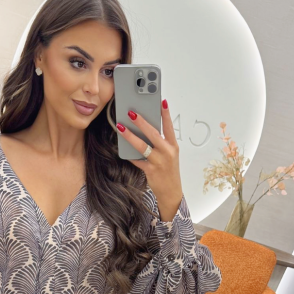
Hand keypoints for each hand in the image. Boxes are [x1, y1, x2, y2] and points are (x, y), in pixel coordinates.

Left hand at [116, 99, 182, 216]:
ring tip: (121, 128)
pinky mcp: (150, 170)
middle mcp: (167, 152)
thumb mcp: (170, 155)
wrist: (171, 192)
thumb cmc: (169, 171)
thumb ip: (161, 143)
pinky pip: (137, 160)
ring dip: (130, 136)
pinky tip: (123, 149)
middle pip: (153, 133)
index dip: (166, 113)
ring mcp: (159, 162)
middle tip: (131, 113)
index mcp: (173, 146)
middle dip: (141, 122)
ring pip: (142, 146)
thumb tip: (146, 130)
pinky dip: (130, 155)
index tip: (161, 101)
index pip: (169, 126)